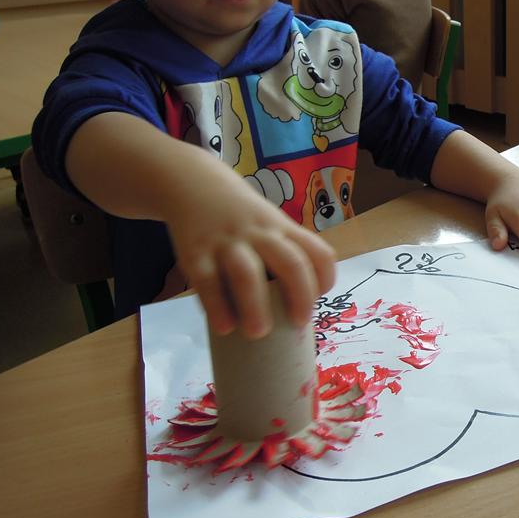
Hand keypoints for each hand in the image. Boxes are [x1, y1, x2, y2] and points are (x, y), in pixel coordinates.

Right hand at [165, 163, 336, 339]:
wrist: (193, 184)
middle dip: (300, 296)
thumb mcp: (268, 224)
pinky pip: (207, 282)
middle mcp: (260, 234)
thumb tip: (293, 308)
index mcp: (283, 229)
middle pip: (291, 263)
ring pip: (247, 274)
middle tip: (299, 323)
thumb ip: (282, 255)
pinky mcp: (196, 254)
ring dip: (256, 305)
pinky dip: (217, 306)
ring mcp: (227, 243)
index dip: (326, 277)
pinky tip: (224, 327)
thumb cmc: (241, 218)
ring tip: (258, 333)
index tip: (321, 297)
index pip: (318, 252)